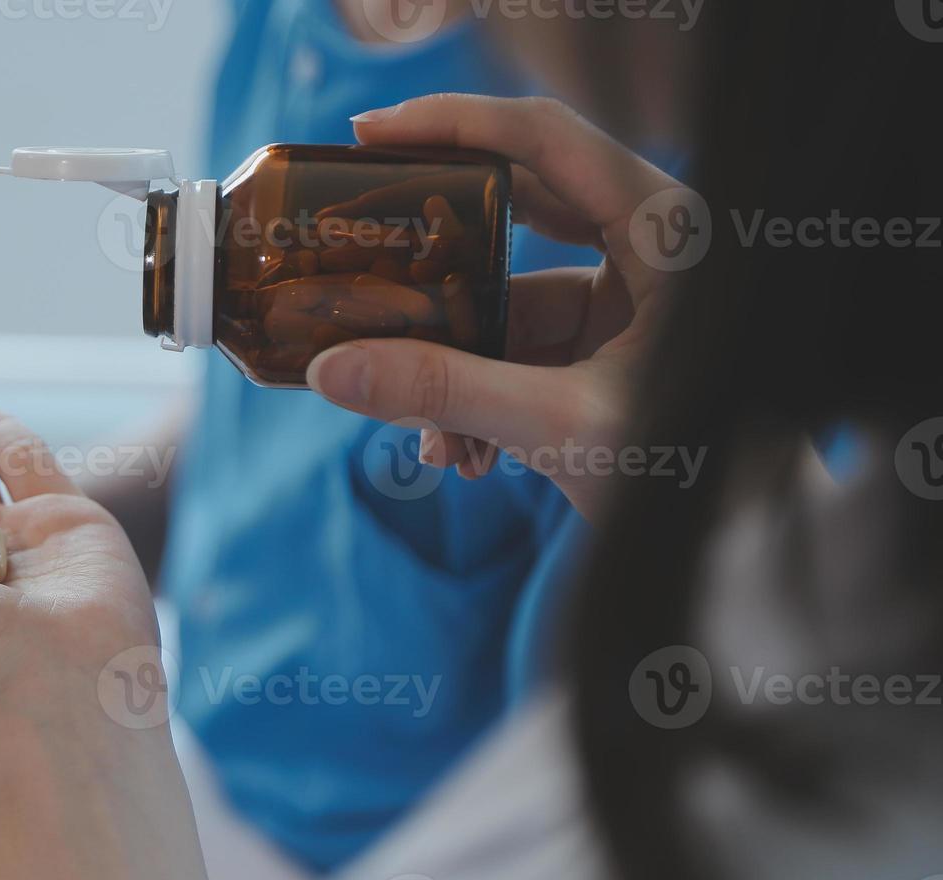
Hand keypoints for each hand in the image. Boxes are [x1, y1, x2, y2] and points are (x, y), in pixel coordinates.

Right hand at [310, 94, 687, 518]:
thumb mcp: (564, 426)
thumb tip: (334, 369)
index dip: (453, 124)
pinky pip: (523, 351)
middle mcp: (650, 249)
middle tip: (356, 235)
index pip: (547, 140)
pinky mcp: (610, 348)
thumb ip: (446, 392)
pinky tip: (468, 457)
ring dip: (457, 364)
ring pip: (509, 301)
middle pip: (515, 209)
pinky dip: (485, 395)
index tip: (368, 131)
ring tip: (433, 436)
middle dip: (433, 254)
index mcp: (668, 231)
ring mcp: (628, 301)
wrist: (750, 552)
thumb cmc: (700, 478)